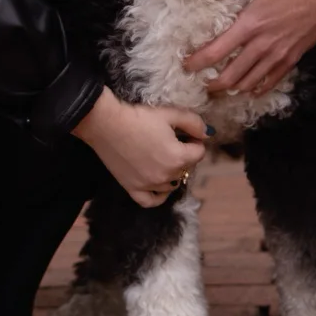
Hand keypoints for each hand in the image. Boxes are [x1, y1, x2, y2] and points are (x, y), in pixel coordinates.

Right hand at [71, 89, 206, 207]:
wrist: (106, 124)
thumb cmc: (139, 117)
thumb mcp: (170, 114)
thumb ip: (194, 123)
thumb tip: (209, 134)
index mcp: (178, 158)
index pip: (199, 153)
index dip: (195, 141)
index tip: (185, 133)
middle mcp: (166, 176)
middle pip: (187, 168)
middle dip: (185, 155)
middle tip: (173, 140)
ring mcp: (149, 185)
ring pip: (172, 184)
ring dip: (174, 172)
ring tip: (164, 156)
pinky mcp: (132, 189)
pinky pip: (151, 201)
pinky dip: (159, 195)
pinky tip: (160, 185)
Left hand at [182, 0, 315, 96]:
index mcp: (251, 24)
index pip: (217, 51)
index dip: (198, 62)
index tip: (187, 66)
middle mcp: (262, 45)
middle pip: (231, 75)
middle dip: (214, 84)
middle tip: (203, 85)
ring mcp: (279, 55)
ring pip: (251, 82)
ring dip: (234, 89)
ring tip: (223, 90)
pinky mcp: (293, 58)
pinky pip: (272, 80)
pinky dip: (259, 88)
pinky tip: (252, 91)